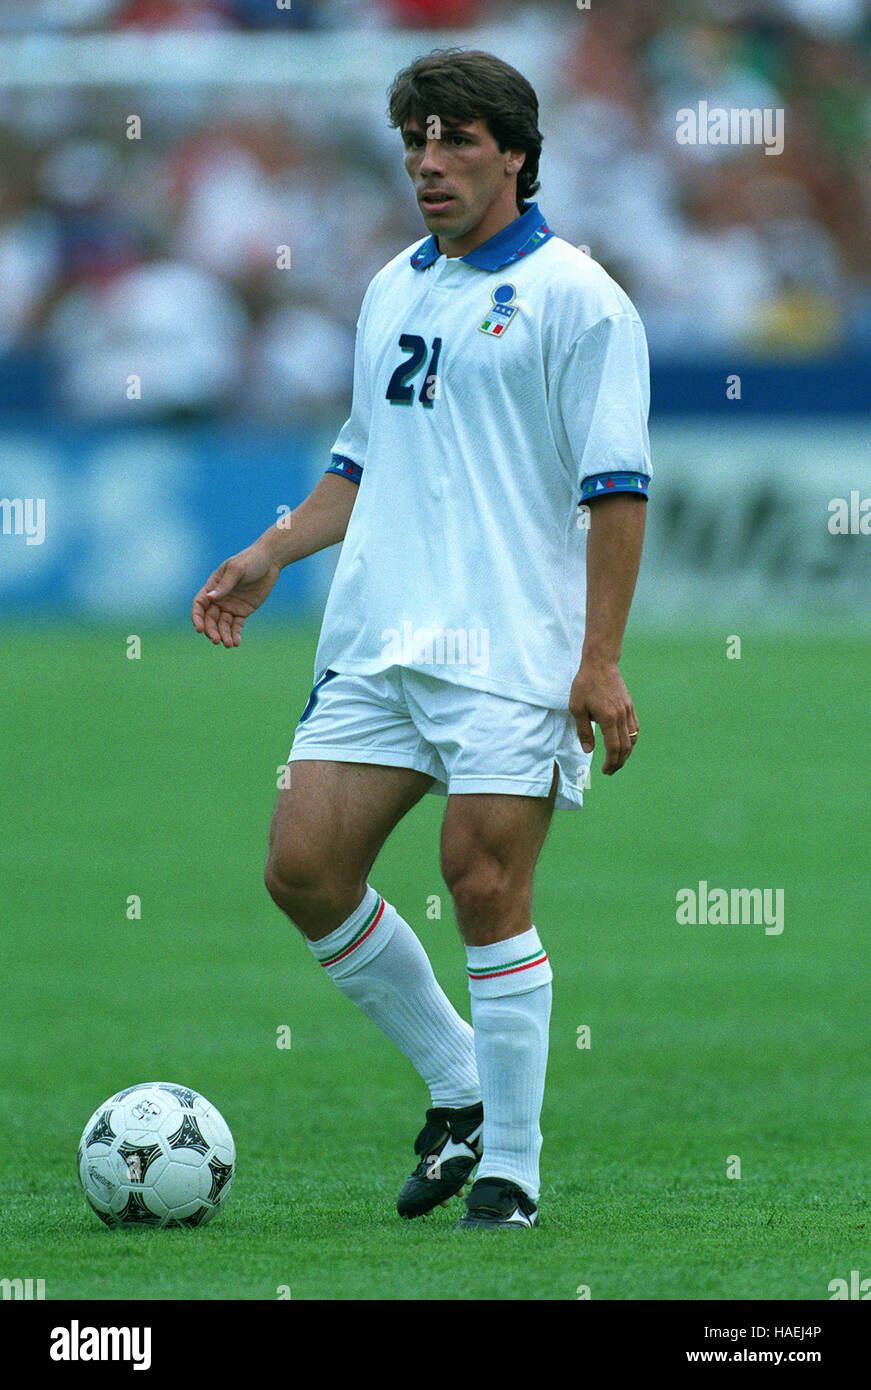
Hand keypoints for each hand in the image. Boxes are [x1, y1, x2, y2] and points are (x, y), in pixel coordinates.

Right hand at [191, 543, 280, 647]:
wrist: (269, 562)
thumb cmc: (250, 561)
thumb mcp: (237, 570)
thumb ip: (225, 585)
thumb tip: (210, 598)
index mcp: (212, 586)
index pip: (200, 605)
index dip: (197, 617)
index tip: (200, 629)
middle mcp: (219, 598)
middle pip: (210, 618)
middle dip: (212, 630)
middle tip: (217, 641)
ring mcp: (230, 606)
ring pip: (223, 625)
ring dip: (224, 635)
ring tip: (229, 645)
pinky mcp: (242, 611)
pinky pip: (236, 626)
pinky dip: (235, 634)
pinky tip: (236, 643)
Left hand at [569, 658, 638, 774]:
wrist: (600, 663)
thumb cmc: (585, 684)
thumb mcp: (577, 708)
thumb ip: (583, 731)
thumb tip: (588, 750)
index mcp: (608, 718)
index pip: (614, 748)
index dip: (611, 762)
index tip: (605, 770)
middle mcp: (622, 716)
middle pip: (625, 747)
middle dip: (619, 762)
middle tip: (610, 771)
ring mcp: (628, 711)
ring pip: (633, 738)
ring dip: (626, 753)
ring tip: (617, 761)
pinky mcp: (630, 706)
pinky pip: (635, 728)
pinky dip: (631, 740)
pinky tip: (624, 744)